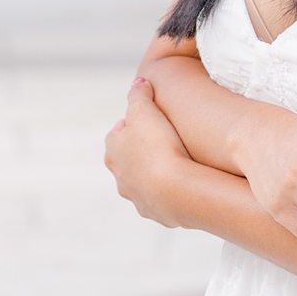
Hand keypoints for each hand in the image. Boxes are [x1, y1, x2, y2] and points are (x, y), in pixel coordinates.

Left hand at [105, 77, 190, 225]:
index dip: (137, 122)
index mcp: (113, 150)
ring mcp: (136, 197)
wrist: (174, 190)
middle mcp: (119, 175)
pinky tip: (184, 184)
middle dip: (144, 149)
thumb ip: (139, 93)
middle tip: (166, 140)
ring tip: (177, 164)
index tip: (153, 118)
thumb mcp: (144, 109)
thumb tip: (138, 82)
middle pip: (129, 158)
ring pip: (142, 181)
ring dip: (155, 173)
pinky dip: (169, 192)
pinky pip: (160, 199)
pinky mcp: (155, 213)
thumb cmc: (156, 146)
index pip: (120, 131)